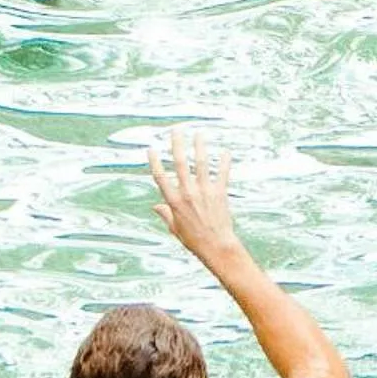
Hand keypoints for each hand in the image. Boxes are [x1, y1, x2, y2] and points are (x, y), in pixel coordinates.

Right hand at [150, 129, 241, 266]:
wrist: (216, 247)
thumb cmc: (193, 240)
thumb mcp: (175, 228)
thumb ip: (165, 214)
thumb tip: (155, 207)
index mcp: (174, 202)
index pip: (160, 177)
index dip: (154, 161)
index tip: (151, 149)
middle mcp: (187, 193)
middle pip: (180, 163)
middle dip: (177, 144)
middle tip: (176, 130)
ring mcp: (204, 191)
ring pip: (201, 163)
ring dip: (200, 146)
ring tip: (199, 134)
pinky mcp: (219, 193)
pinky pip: (222, 173)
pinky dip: (224, 162)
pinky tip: (225, 151)